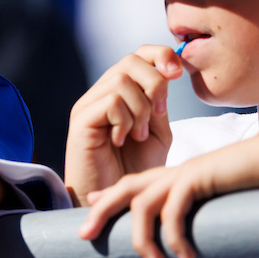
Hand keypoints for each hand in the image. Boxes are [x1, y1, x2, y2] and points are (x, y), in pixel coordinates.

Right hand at [64, 45, 181, 205]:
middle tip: (158, 115)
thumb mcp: (158, 131)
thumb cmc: (134, 171)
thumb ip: (160, 101)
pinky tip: (121, 140)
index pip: (138, 55)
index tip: (178, 75)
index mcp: (120, 93)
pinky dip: (125, 120)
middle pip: (130, 61)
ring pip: (122, 81)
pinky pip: (110, 101)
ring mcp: (87, 106)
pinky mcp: (80, 121)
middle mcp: (100, 94)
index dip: (161, 56)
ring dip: (141, 109)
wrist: (114, 202)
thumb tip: (167, 71)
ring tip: (138, 135)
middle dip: (155, 84)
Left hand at [79, 138, 258, 257]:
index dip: (108, 199)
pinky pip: (173, 210)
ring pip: (142, 205)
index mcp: (175, 179)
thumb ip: (212, 251)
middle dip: (100, 211)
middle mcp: (173, 174)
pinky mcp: (198, 177)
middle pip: (123, 190)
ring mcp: (184, 174)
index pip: (132, 187)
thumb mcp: (227, 228)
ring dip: (143, 240)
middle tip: (84, 235)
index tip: (89, 211)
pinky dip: (174, 237)